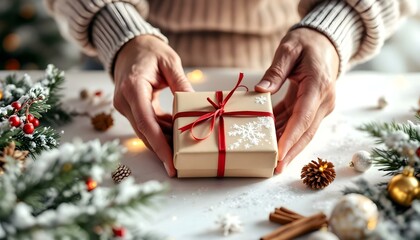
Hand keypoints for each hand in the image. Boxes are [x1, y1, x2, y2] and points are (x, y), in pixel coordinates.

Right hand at [113, 35, 193, 176]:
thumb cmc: (150, 51)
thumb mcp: (170, 62)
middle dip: (163, 149)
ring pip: (145, 131)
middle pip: (145, 132)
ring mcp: (125, 106)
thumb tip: (195, 106)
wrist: (129, 46)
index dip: (160, 145)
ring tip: (183, 150)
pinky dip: (160, 131)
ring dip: (163, 141)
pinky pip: (146, 124)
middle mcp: (124, 101)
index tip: (171, 163)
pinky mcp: (130, 108)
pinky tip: (176, 135)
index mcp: (133, 88)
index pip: (147, 123)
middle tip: (182, 165)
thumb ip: (181, 83)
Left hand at [255, 28, 338, 173]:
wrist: (327, 43)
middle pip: (306, 131)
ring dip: (287, 145)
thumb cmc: (307, 43)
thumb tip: (261, 91)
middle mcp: (324, 100)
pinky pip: (299, 122)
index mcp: (318, 86)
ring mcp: (321, 105)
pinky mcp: (315, 107)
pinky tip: (271, 139)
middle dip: (291, 151)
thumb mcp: (289, 49)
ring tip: (270, 159)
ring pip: (303, 131)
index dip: (291, 138)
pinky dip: (285, 131)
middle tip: (274, 169)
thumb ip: (276, 70)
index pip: (304, 118)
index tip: (279, 154)